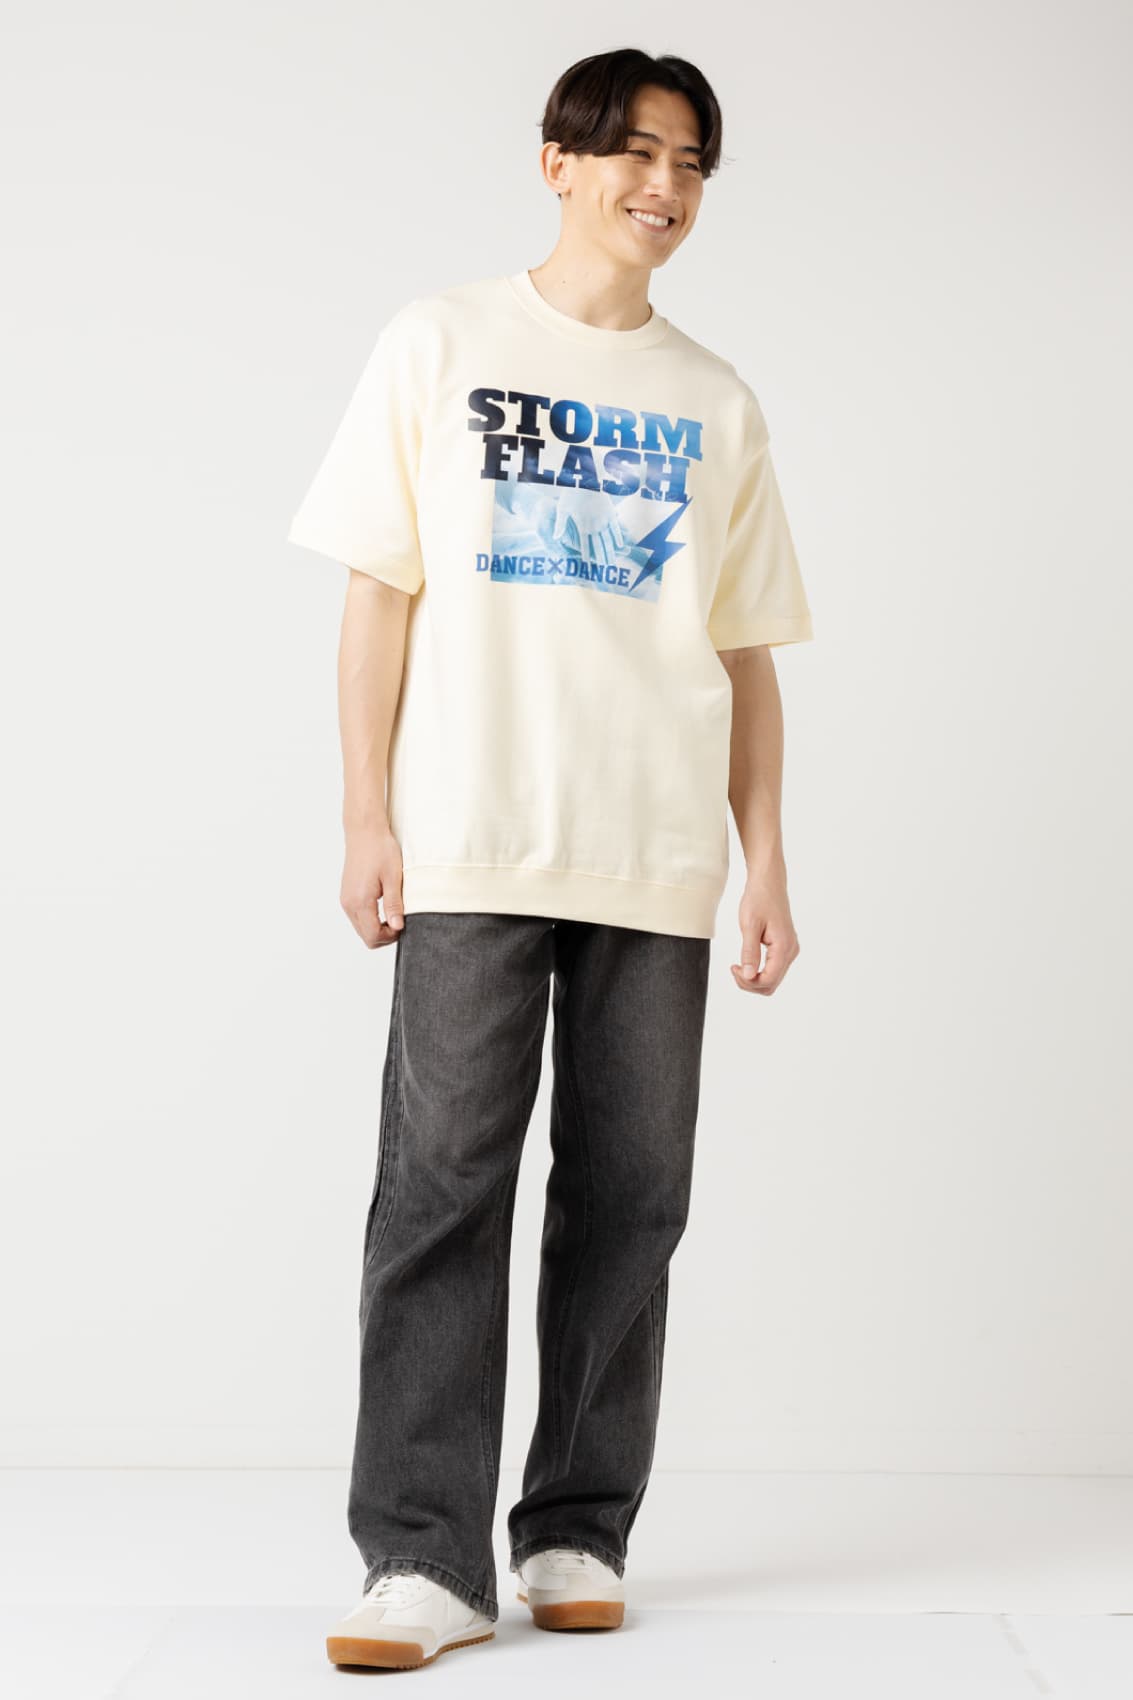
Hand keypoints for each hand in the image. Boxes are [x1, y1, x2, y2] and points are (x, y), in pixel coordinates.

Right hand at [341, 825, 406, 948]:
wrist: (364, 831)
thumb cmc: (380, 850)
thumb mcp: (393, 878)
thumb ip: (394, 905)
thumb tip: (397, 927)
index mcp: (360, 901)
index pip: (372, 936)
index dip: (390, 937)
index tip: (402, 926)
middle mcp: (349, 903)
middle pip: (365, 936)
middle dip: (384, 935)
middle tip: (399, 920)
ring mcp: (346, 899)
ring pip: (361, 928)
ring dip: (376, 927)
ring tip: (393, 912)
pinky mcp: (346, 894)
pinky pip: (357, 916)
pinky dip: (370, 918)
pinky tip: (382, 906)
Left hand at [730, 871, 799, 994]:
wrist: (768, 882)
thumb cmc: (759, 899)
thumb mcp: (749, 925)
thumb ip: (749, 952)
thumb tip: (747, 976)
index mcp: (784, 947)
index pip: (768, 980)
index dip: (748, 981)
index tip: (734, 967)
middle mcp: (791, 951)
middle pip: (771, 984)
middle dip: (750, 983)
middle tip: (734, 968)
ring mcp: (790, 949)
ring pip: (773, 978)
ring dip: (754, 978)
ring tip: (739, 965)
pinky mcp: (785, 947)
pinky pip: (774, 968)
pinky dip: (760, 971)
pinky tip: (748, 961)